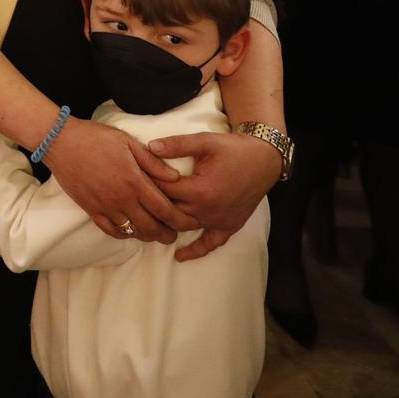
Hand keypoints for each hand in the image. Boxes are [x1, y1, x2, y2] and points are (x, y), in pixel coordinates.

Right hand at [41, 117, 190, 242]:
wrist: (61, 142)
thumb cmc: (96, 138)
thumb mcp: (128, 142)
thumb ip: (153, 162)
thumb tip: (175, 177)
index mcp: (134, 181)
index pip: (165, 209)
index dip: (181, 220)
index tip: (191, 223)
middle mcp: (121, 199)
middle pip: (152, 227)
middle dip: (168, 234)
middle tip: (176, 233)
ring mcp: (105, 207)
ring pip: (133, 232)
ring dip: (148, 236)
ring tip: (157, 233)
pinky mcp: (91, 210)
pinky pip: (111, 231)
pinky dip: (124, 234)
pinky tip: (131, 230)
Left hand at [149, 131, 282, 261]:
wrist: (263, 160)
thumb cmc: (233, 149)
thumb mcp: (204, 141)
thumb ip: (177, 145)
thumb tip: (150, 146)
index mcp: (199, 190)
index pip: (164, 190)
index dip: (148, 182)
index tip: (135, 176)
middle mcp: (207, 210)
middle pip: (171, 211)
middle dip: (154, 203)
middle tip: (137, 197)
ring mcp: (218, 221)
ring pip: (185, 227)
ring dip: (168, 223)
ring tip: (148, 221)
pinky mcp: (229, 226)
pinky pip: (211, 243)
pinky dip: (196, 250)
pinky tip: (180, 256)